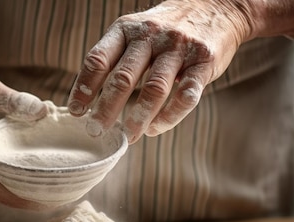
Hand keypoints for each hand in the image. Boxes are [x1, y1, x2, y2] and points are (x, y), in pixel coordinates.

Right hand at [0, 62, 50, 209]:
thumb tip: (43, 111)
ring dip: (33, 197)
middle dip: (40, 198)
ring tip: (64, 192)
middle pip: (10, 197)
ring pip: (7, 197)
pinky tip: (44, 186)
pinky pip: (2, 191)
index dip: (32, 194)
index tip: (59, 194)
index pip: (4, 185)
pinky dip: (22, 190)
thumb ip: (11, 99)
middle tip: (72, 193)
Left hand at [67, 0, 255, 142]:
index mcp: (126, 29)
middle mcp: (151, 35)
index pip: (98, 59)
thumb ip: (114, 58)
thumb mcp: (134, 31)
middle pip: (123, 78)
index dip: (84, 87)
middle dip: (106, 108)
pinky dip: (169, 117)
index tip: (76, 112)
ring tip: (127, 137)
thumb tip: (85, 99)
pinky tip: (155, 129)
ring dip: (138, 117)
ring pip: (154, 89)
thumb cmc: (164, 30)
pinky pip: (185, 95)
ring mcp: (179, 48)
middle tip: (95, 131)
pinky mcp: (204, 62)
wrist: (216, 7)